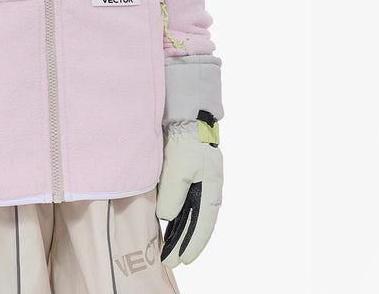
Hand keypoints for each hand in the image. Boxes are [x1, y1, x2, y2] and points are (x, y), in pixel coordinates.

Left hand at [155, 112, 221, 268]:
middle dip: (184, 243)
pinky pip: (185, 202)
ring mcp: (199, 183)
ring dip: (181, 231)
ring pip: (191, 215)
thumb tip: (168, 218)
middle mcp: (207, 190)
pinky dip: (178, 216)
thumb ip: (173, 196)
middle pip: (197, 224)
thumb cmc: (186, 143)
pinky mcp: (189, 175)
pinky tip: (169, 223)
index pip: (202, 226)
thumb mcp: (178, 170)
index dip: (192, 245)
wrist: (186, 117)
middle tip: (171, 261)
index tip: (181, 260)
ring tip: (168, 247)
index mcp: (210, 191)